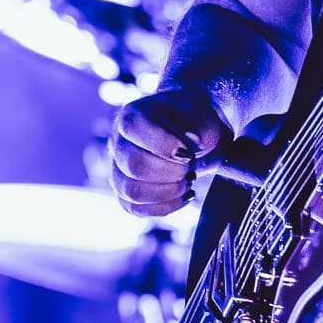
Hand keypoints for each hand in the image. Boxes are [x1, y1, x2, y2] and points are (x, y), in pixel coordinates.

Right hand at [109, 88, 227, 216]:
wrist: (197, 136)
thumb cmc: (196, 122)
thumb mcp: (203, 117)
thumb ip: (199, 126)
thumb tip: (191, 140)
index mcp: (133, 114)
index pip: (134, 128)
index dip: (163, 144)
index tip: (188, 152)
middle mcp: (119, 142)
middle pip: (133, 165)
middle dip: (171, 172)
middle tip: (191, 166)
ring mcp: (118, 169)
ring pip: (131, 191)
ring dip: (168, 192)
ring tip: (189, 180)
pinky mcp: (125, 193)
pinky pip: (135, 208)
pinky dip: (164, 207)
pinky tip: (185, 196)